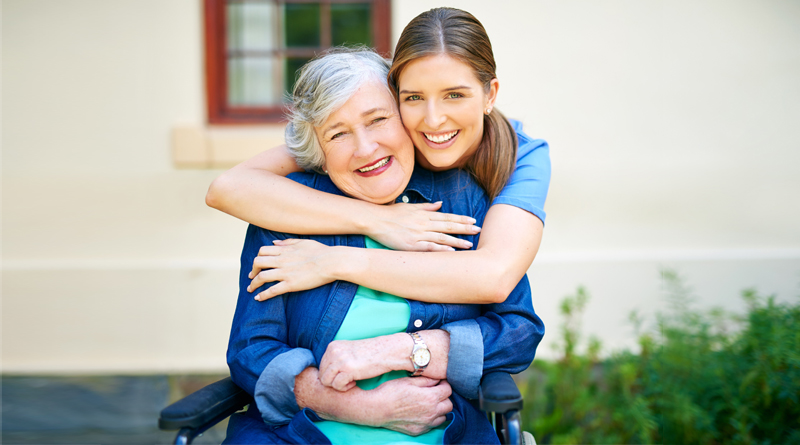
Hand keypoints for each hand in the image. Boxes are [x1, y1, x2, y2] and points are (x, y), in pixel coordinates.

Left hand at [248, 239, 336, 300]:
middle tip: (252, 276)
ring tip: (251, 289)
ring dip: (253, 284)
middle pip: (258, 262)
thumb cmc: (321, 252)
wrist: (331, 262)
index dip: (257, 258)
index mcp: (284, 250)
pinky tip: (258, 298)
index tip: (257, 265)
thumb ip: (287, 242)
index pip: (262, 251)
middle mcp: (281, 260)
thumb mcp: (303, 242)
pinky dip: (262, 295)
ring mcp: (285, 272)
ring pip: (261, 277)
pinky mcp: (290, 284)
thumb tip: (274, 242)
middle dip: (253, 270)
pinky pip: (272, 290)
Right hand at [295, 368, 451, 435]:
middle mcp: (431, 412)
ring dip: (439, 408)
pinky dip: (432, 418)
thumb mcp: (409, 380)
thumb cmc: (391, 391)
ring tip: (429, 402)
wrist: (376, 409)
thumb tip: (438, 379)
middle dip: (444, 396)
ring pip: (443, 416)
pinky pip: (433, 425)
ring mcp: (425, 423)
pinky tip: (423, 412)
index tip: (438, 382)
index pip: (448, 389)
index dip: (443, 383)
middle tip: (434, 391)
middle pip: (449, 404)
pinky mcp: (419, 430)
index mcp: (430, 397)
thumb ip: (427, 380)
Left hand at [318, 335, 408, 390]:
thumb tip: (323, 376)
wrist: (387, 351)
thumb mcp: (348, 352)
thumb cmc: (369, 354)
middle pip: (321, 375)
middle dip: (333, 381)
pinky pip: (336, 386)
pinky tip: (355, 382)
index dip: (332, 375)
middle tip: (348, 379)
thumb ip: (335, 359)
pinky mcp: (347, 369)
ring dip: (338, 385)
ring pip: (326, 382)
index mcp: (332, 346)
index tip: (344, 374)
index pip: (321, 367)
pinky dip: (345, 388)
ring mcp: (339, 360)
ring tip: (351, 381)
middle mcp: (333, 351)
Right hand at [368, 202, 479, 251]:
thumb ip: (426, 206)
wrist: (375, 220)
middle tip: (478, 230)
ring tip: (469, 244)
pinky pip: (428, 247)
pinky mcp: (411, 245)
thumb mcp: (410, 206)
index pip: (446, 217)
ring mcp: (418, 234)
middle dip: (464, 229)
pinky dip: (440, 249)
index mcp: (424, 215)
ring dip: (456, 241)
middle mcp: (424, 223)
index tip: (473, 220)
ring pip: (441, 237)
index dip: (460, 219)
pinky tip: (450, 252)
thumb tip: (440, 203)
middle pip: (447, 226)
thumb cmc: (391, 214)